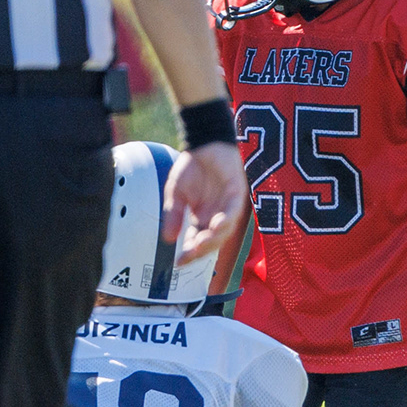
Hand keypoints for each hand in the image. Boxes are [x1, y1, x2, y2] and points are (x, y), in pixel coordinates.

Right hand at [165, 140, 248, 262]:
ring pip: (225, 231)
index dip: (189, 254)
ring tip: (201, 243)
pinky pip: (234, 211)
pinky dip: (227, 220)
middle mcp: (217, 215)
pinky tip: (216, 224)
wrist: (204, 144)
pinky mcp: (238, 193)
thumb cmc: (191, 167)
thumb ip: (173, 215)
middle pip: (213, 241)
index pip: (197, 241)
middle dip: (201, 250)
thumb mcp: (175, 194)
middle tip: (189, 255)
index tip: (178, 263)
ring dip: (214, 239)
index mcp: (202, 218)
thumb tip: (168, 239)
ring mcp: (228, 206)